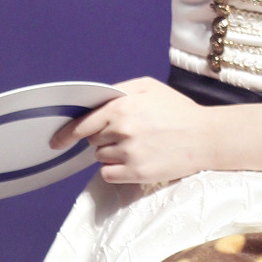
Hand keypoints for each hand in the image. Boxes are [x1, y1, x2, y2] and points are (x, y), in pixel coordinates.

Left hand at [50, 76, 215, 182]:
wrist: (205, 137)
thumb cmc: (178, 110)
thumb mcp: (149, 87)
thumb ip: (119, 91)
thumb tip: (96, 102)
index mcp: (122, 108)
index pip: (84, 123)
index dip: (67, 133)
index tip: (56, 141)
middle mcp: (122, 131)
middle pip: (93, 141)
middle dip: (104, 137)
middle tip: (128, 134)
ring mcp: (129, 153)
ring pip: (100, 158)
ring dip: (111, 154)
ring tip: (137, 147)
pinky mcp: (136, 173)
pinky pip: (108, 174)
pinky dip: (115, 170)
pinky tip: (133, 161)